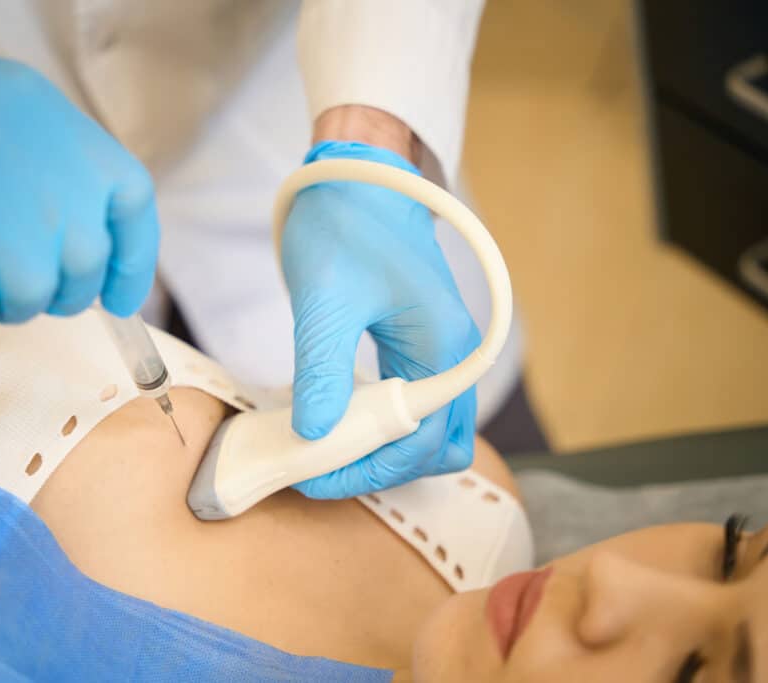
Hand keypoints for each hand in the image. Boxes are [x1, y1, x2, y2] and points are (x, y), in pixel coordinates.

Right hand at [0, 4, 157, 328]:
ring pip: (33, 301)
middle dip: (57, 286)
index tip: (119, 297)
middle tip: (12, 265)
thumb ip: (68, 174)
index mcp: (76, 140)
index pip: (134, 214)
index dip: (132, 266)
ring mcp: (7, 235)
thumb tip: (98, 254)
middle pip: (84, 270)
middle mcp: (56, 190)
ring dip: (1, 293)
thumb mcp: (19, 111)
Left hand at [283, 140, 480, 498]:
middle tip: (320, 467)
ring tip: (330, 450)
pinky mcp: (426, 346)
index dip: (364, 469)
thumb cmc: (347, 224)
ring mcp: (445, 352)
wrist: (362, 177)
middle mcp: (456, 356)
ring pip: (434, 433)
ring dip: (387, 451)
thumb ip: (323, 370)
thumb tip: (314, 434)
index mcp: (444, 347)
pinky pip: (418, 408)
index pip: (416, 441)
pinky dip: (386, 427)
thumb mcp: (325, 300)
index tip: (311, 476)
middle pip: (437, 447)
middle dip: (381, 467)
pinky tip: (341, 420)